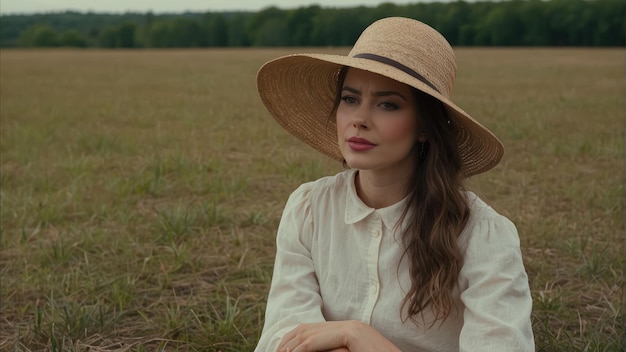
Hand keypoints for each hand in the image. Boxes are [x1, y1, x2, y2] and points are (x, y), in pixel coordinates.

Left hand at [278, 320, 400, 351]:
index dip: (293, 340)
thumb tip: (313, 350)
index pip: (312, 330)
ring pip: (310, 335)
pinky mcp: (352, 335)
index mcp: (349, 331)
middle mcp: (349, 326)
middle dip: (287, 342)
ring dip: (291, 347)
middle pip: (308, 330)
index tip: (280, 350)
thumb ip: (335, 351)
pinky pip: (319, 342)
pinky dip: (302, 350)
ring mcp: (352, 329)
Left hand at [278, 321, 347, 351]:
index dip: (282, 346)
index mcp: (307, 327)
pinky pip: (296, 351)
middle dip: (279, 350)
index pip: (288, 337)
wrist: (353, 332)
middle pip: (285, 342)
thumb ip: (316, 343)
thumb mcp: (325, 340)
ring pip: (288, 347)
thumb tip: (307, 348)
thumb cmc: (342, 338)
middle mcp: (304, 329)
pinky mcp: (310, 341)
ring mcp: (306, 334)